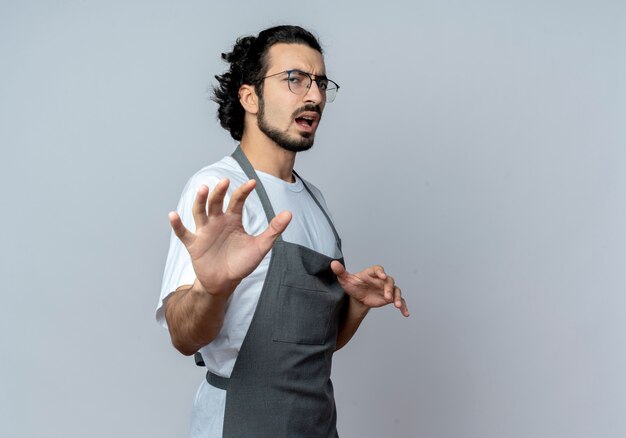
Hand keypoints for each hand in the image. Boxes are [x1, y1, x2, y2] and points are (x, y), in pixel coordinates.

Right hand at [168, 179, 291, 296]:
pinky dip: (177, 225)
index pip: (237, 201)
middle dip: (219, 191)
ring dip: (200, 201)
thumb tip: (289, 214)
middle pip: (216, 202)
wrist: (226, 282)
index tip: (253, 183)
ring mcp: (204, 232)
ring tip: (203, 189)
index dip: (243, 192)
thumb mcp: (260, 246)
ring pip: (200, 212)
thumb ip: (273, 230)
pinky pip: (184, 233)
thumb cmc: (242, 262)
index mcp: (233, 220)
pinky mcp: (194, 245)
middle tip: (224, 181)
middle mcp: (217, 221)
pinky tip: (173, 215)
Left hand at [331, 261, 408, 316]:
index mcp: (371, 273)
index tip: (382, 275)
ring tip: (397, 305)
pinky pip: (400, 301)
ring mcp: (387, 289)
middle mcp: (381, 280)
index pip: (378, 269)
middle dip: (389, 288)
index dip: (380, 272)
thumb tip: (333, 263)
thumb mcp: (345, 280)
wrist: (357, 297)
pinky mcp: (390, 298)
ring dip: (398, 297)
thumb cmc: (353, 285)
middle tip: (387, 297)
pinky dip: (404, 307)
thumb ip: (340, 272)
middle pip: (389, 281)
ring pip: (396, 290)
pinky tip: (405, 314)